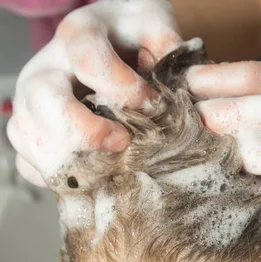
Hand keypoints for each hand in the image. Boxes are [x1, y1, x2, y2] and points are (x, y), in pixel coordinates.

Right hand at [7, 0, 181, 186]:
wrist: (110, 47)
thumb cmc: (133, 39)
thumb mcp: (153, 27)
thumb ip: (165, 43)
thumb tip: (175, 80)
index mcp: (78, 36)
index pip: (87, 58)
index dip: (121, 88)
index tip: (151, 105)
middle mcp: (46, 68)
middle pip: (43, 99)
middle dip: (84, 130)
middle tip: (121, 143)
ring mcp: (32, 104)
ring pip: (27, 135)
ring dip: (69, 161)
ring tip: (107, 168)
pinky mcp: (31, 135)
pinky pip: (28, 163)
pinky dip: (58, 177)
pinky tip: (89, 177)